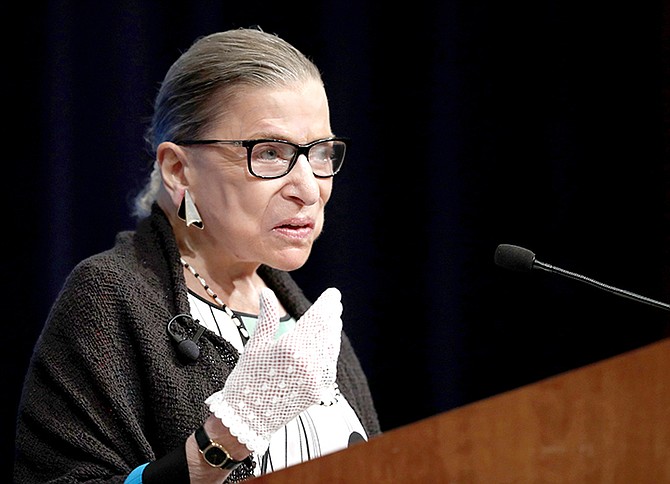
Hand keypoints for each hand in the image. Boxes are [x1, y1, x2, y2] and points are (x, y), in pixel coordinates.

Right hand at [206, 287, 342, 453]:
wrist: (246, 420)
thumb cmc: (245, 381)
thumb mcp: (255, 346)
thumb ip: (267, 317)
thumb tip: (267, 293)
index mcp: (291, 347)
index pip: (318, 317)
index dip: (328, 303)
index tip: (333, 294)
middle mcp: (307, 362)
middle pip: (328, 330)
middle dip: (333, 314)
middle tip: (335, 302)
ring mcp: (315, 378)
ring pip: (331, 348)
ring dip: (334, 332)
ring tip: (333, 320)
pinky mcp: (317, 392)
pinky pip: (330, 366)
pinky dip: (331, 351)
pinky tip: (329, 344)